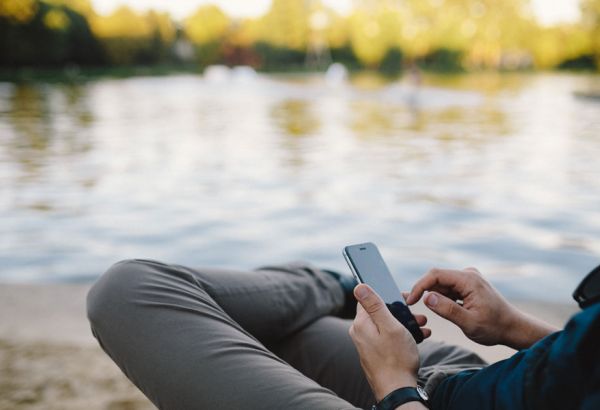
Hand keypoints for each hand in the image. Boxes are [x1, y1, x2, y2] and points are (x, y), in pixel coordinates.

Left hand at [349, 284, 429, 401]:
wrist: (397, 390)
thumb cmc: (396, 359)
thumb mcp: (390, 326)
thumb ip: (374, 305)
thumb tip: (358, 286)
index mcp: (361, 323)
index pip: (369, 298)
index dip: (387, 295)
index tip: (403, 297)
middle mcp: (360, 333)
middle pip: (380, 312)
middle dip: (401, 311)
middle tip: (418, 314)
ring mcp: (367, 344)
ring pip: (387, 325)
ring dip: (405, 323)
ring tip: (423, 325)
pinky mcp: (375, 353)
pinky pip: (388, 338)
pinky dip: (402, 335)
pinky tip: (418, 337)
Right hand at [406, 267, 557, 349]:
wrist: (512, 328)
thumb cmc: (494, 327)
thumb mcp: (469, 323)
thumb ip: (448, 310)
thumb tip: (427, 298)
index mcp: (469, 280)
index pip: (436, 275)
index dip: (419, 286)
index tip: (410, 301)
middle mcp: (468, 274)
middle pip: (437, 278)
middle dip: (423, 291)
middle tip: (410, 307)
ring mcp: (468, 279)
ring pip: (441, 284)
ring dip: (432, 296)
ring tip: (425, 310)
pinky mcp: (467, 286)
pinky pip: (448, 288)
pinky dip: (440, 298)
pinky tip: (440, 309)